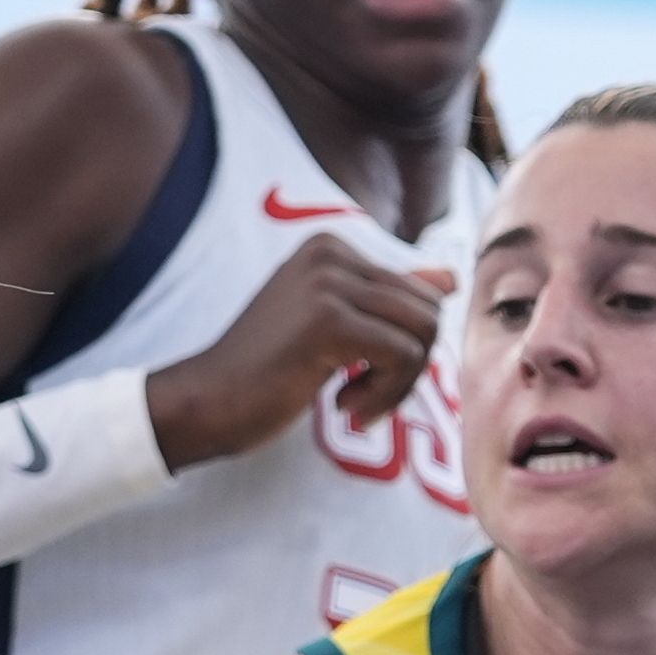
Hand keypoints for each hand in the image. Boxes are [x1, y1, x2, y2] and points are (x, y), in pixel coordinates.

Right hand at [144, 240, 450, 468]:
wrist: (205, 402)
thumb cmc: (261, 373)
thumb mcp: (329, 326)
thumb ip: (386, 299)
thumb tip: (450, 277)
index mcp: (330, 247)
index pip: (417, 293)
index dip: (403, 347)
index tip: (360, 377)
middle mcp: (331, 254)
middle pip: (427, 310)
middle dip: (410, 366)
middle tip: (366, 397)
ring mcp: (328, 284)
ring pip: (423, 333)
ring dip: (399, 385)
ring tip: (356, 405)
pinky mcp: (329, 322)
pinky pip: (404, 357)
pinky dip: (386, 395)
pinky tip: (344, 406)